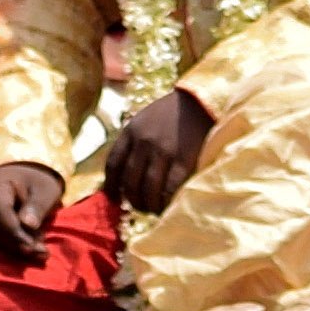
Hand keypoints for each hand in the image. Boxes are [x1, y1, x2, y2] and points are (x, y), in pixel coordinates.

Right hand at [0, 161, 65, 264]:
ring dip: (17, 245)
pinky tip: (32, 249)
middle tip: (42, 252)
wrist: (29, 178)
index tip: (31, 246)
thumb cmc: (38, 181)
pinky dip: (13, 244)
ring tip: (41, 250)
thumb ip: (37, 206)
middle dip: (18, 242)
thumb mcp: (45, 190)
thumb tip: (27, 224)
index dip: (14, 231)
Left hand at [104, 87, 210, 217]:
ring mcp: (164, 152)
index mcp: (130, 132)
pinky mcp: (184, 160)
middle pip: (129, 181)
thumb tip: (122, 175)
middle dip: (131, 199)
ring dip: (147, 205)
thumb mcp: (143, 120)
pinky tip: (165, 206)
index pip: (113, 165)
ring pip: (148, 189)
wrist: (199, 101)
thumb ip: (132, 143)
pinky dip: (165, 202)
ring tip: (151, 209)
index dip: (110, 186)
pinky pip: (170, 189)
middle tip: (137, 206)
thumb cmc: (169, 113)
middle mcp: (144, 142)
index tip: (114, 197)